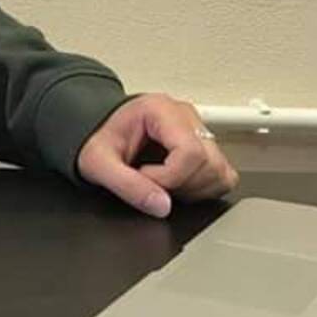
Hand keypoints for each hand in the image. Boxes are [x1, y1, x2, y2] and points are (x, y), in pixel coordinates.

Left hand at [76, 93, 238, 217]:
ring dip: (194, 189)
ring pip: (221, 172)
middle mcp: (185, 116)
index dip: (169, 177)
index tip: (142, 177)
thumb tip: (161, 206)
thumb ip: (127, 185)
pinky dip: (204, 189)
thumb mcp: (99, 162)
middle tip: (149, 182)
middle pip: (209, 164)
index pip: (190, 152)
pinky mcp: (205, 146)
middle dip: (181, 185)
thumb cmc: (96, 138)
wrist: (94, 130)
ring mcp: (198, 130)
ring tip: (161, 182)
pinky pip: (222, 176)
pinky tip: (177, 184)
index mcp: (160, 110)